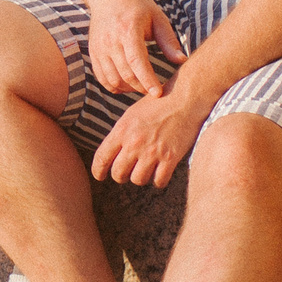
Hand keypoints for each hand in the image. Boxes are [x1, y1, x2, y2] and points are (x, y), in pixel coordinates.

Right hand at [83, 0, 181, 98]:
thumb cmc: (137, 5)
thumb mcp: (157, 18)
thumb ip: (169, 41)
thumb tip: (182, 60)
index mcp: (128, 30)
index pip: (137, 62)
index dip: (147, 80)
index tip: (158, 93)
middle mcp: (110, 40)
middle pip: (125, 74)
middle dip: (141, 87)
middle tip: (154, 91)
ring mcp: (99, 47)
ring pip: (112, 79)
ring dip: (128, 89)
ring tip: (141, 87)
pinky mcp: (93, 51)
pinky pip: (101, 76)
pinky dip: (113, 86)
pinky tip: (126, 86)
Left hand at [90, 91, 205, 187]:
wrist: (184, 100)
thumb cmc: (156, 105)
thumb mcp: (131, 115)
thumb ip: (121, 133)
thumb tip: (112, 153)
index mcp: (122, 130)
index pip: (102, 157)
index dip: (98, 170)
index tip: (99, 176)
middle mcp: (134, 143)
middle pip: (118, 173)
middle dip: (120, 176)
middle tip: (125, 174)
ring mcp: (152, 152)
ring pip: (138, 180)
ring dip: (140, 178)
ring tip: (144, 171)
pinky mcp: (170, 158)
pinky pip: (159, 181)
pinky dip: (158, 180)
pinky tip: (159, 173)